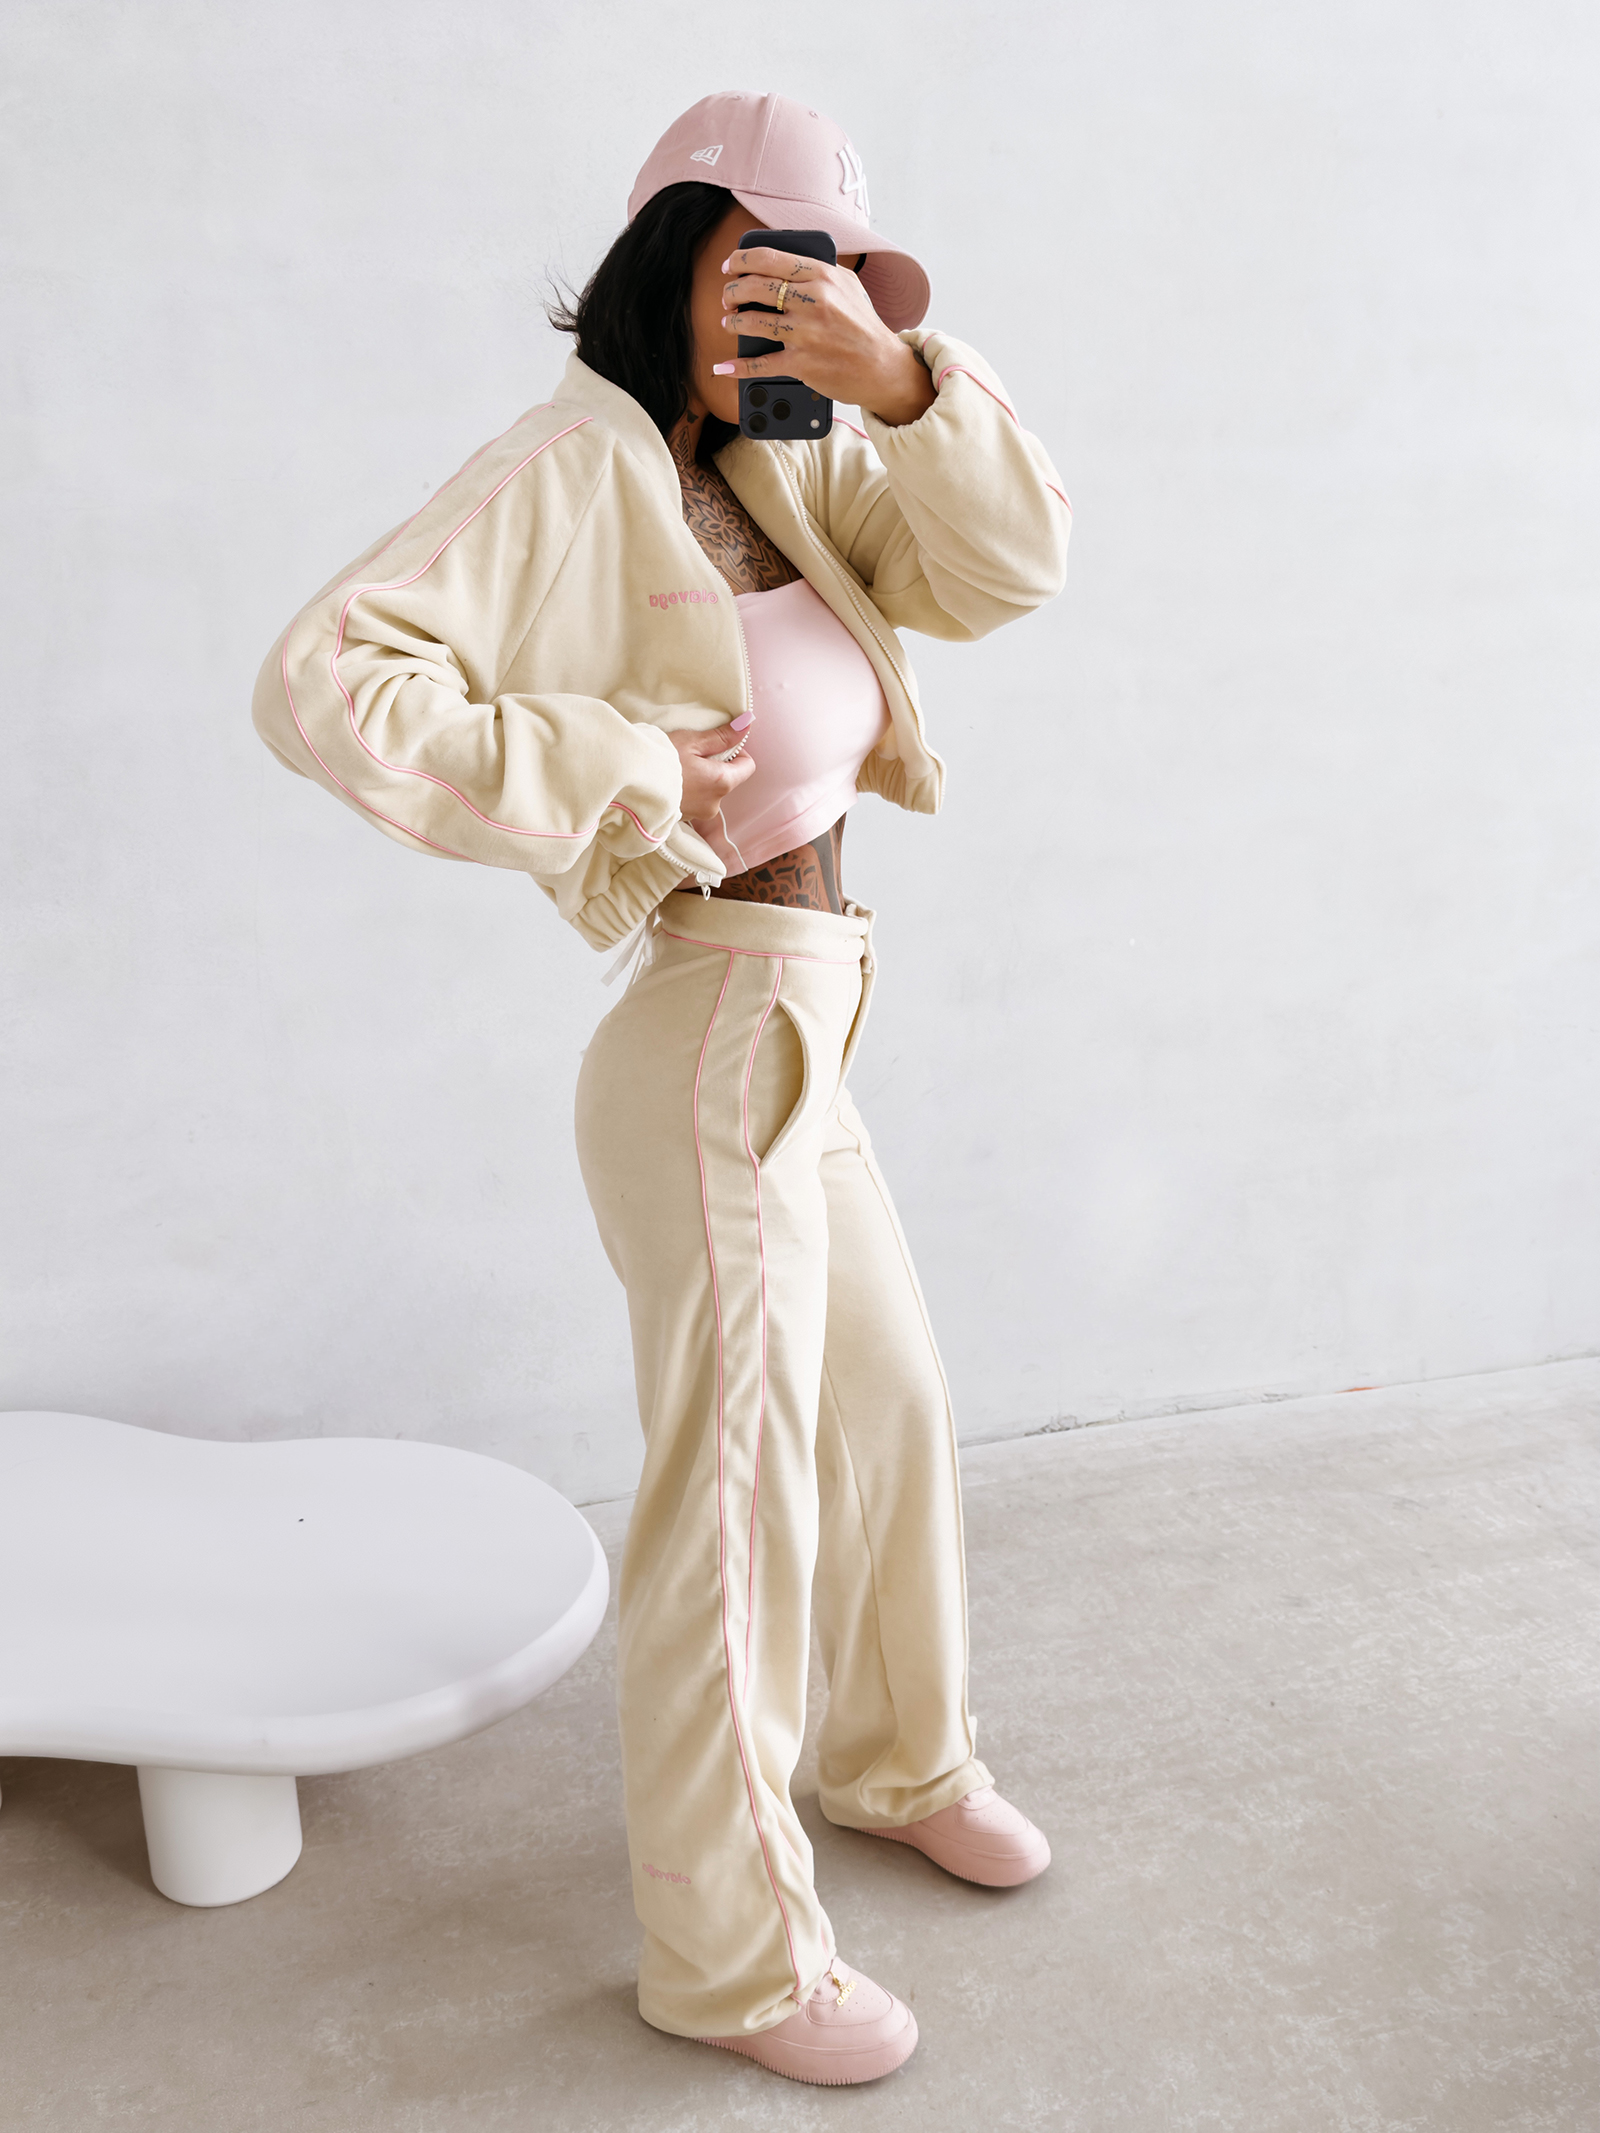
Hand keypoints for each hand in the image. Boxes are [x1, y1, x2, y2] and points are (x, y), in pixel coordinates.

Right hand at [666, 717, 755, 830]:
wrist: (627, 785)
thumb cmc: (660, 759)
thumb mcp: (691, 741)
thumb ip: (721, 736)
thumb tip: (747, 724)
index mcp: (722, 783)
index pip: (748, 767)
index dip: (736, 752)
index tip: (716, 744)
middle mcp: (715, 804)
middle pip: (727, 779)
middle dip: (714, 765)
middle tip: (690, 753)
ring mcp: (699, 814)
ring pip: (710, 791)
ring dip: (700, 779)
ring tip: (676, 768)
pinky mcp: (684, 819)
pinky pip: (694, 801)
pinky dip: (688, 790)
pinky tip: (670, 781)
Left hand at [711, 245, 935, 427]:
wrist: (883, 366)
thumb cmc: (864, 325)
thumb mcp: (848, 285)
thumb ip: (819, 271)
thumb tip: (786, 263)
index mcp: (821, 275)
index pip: (770, 259)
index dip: (742, 260)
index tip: (730, 265)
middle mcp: (812, 301)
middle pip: (755, 286)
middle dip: (732, 290)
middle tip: (728, 296)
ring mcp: (806, 333)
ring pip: (752, 321)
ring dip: (733, 321)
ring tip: (730, 322)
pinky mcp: (801, 363)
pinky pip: (761, 364)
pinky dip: (739, 367)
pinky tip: (725, 367)